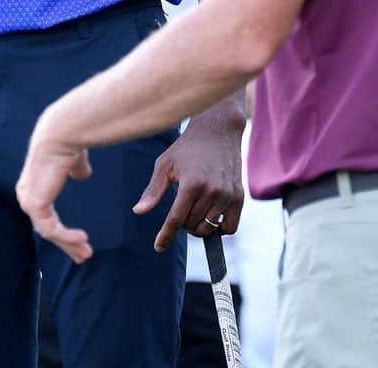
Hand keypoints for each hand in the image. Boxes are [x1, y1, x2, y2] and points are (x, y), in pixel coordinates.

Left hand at [16, 118, 94, 264]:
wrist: (60, 135)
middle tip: (83, 255)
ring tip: (86, 253)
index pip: (45, 214)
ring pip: (49, 232)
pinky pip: (52, 229)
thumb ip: (76, 169)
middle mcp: (27, 195)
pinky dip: (67, 237)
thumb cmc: (68, 142)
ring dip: (68, 244)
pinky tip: (82, 238)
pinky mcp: (35, 205)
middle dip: (66, 243)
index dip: (61, 229)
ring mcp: (29, 201)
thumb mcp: (74, 160)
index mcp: (33, 185)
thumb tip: (83, 175)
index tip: (81, 239)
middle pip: (46, 228)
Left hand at [132, 115, 244, 250]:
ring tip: (193, 209)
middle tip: (181, 206)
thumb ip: (153, 190)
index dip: (165, 235)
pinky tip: (211, 217)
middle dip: (182, 222)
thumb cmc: (187, 147)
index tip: (158, 247)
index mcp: (191, 184)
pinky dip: (219, 229)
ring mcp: (227, 195)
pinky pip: (230, 228)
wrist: (218, 131)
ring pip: (208, 229)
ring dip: (198, 225)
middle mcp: (212, 192)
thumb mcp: (165, 163)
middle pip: (191, 225)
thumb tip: (138, 211)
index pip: (176, 219)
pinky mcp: (239, 197)